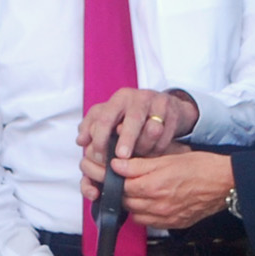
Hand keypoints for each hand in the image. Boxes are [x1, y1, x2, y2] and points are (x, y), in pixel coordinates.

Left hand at [78, 87, 198, 161]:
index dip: (101, 137)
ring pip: (152, 129)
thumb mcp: (110, 115)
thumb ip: (92, 127)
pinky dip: (158, 149)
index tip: (99, 155)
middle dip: (126, 139)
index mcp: (120, 98)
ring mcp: (158, 104)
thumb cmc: (131, 114)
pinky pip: (166, 136)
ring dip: (144, 148)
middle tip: (121, 157)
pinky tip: (151, 154)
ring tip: (138, 157)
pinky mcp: (174, 112)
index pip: (106, 116)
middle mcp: (139, 97)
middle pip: (133, 119)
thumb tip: (80, 141)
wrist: (165, 106)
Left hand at [113, 151, 235, 231]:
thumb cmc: (202, 167)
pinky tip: (151, 203)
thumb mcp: (169, 158)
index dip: (114, 176)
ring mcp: (165, 217)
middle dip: (121, 190)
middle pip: (125, 201)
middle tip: (126, 180)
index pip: (121, 185)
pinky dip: (145, 214)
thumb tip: (118, 165)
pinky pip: (150, 223)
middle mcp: (158, 205)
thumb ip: (140, 164)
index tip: (113, 170)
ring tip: (139, 191)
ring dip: (132, 203)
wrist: (225, 183)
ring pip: (135, 215)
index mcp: (154, 186)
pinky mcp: (173, 224)